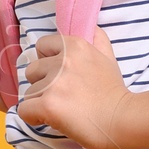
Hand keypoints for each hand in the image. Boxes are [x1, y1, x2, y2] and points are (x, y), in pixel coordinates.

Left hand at [20, 28, 139, 148]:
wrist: (123, 120)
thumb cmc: (115, 92)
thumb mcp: (109, 57)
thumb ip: (98, 40)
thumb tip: (91, 29)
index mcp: (74, 46)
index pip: (41, 46)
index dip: (47, 62)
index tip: (59, 75)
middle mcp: (61, 61)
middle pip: (32, 70)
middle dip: (42, 83)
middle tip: (60, 95)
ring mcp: (53, 83)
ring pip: (29, 92)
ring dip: (40, 102)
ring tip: (60, 110)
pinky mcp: (48, 105)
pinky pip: (25, 110)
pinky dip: (33, 117)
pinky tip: (49, 120)